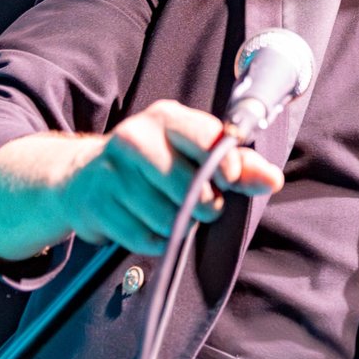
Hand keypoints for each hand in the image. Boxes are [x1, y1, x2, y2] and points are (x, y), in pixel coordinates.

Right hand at [58, 99, 283, 254]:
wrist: (85, 177)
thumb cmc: (158, 162)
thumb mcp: (196, 153)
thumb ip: (239, 165)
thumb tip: (273, 179)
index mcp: (166, 118)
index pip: (206, 138)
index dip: (226, 167)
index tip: (229, 181)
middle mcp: (134, 137)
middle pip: (189, 187)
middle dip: (206, 205)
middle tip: (204, 206)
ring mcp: (111, 171)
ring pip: (167, 217)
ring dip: (180, 225)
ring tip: (175, 214)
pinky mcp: (96, 205)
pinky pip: (143, 237)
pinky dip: (157, 240)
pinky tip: (153, 227)